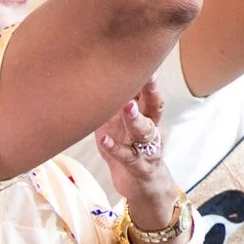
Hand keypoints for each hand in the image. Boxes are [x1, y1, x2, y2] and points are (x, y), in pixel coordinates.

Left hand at [94, 82, 178, 218]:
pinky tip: (104, 140)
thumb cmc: (128, 148)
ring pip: (145, 132)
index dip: (147, 77)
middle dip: (151, 91)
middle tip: (147, 76)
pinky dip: (114, 148)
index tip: (142, 58)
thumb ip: (111, 105)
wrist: (141, 185)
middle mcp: (151, 130)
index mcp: (147, 116)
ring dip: (135, 119)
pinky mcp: (138, 167)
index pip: (149, 93)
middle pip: (155, 107)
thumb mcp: (119, 124)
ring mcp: (147, 149)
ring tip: (127, 107)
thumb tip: (88, 79)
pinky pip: (127, 156)